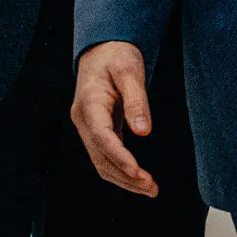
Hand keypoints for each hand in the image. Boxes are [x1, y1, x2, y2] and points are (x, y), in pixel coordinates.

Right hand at [71, 41, 159, 197]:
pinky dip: (121, 169)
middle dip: (126, 176)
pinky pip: (106, 155)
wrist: (103, 48)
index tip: (139, 174)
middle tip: (153, 189)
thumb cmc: (117, 54)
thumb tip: (144, 132)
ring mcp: (87, 126)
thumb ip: (137, 100)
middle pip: (101, 157)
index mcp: (89, 103)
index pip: (102, 138)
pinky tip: (139, 177)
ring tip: (150, 189)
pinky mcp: (96, 130)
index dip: (120, 158)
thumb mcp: (130, 70)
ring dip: (124, 178)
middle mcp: (83, 119)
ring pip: (101, 162)